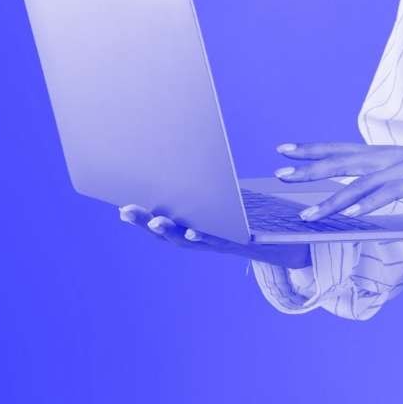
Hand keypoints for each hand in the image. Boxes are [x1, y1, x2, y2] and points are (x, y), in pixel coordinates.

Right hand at [117, 204, 312, 268]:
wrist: (282, 243)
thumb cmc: (247, 220)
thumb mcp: (222, 204)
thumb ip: (205, 192)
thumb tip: (191, 160)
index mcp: (194, 227)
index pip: (162, 223)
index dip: (140, 219)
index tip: (120, 208)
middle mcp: (200, 238)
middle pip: (167, 233)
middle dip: (145, 223)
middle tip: (125, 211)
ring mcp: (215, 242)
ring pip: (186, 239)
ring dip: (169, 231)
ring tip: (153, 220)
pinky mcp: (235, 243)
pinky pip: (216, 240)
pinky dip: (202, 235)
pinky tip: (192, 229)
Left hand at [272, 142, 402, 220]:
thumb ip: (396, 182)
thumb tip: (373, 194)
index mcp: (391, 155)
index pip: (344, 149)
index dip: (314, 149)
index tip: (285, 149)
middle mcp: (394, 157)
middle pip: (344, 160)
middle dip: (310, 167)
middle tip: (280, 171)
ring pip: (362, 183)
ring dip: (333, 200)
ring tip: (308, 215)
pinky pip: (390, 194)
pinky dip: (369, 203)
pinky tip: (351, 214)